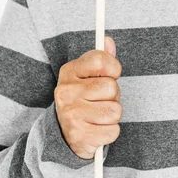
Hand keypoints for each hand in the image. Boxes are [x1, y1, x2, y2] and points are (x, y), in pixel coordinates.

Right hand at [54, 36, 122, 158]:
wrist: (63, 133)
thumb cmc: (83, 98)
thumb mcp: (88, 75)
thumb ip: (101, 58)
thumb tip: (108, 41)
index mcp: (69, 72)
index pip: (100, 60)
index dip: (113, 67)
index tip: (112, 74)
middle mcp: (66, 92)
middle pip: (112, 87)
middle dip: (113, 95)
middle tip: (100, 99)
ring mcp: (71, 115)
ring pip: (115, 110)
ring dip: (112, 115)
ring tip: (99, 114)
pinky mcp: (79, 136)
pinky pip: (114, 131)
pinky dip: (110, 131)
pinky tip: (97, 128)